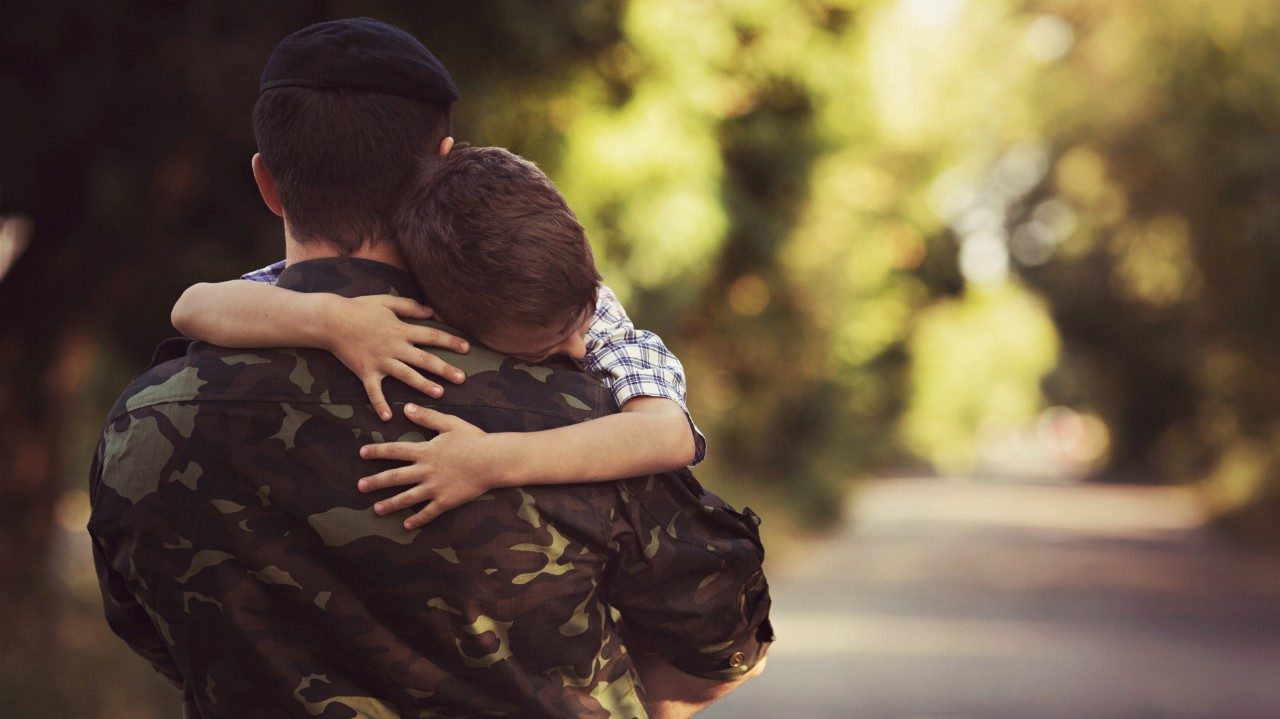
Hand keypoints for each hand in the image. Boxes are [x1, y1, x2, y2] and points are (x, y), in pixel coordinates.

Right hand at [321, 295, 469, 420]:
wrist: (330, 320)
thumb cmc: (359, 308)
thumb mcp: (386, 302)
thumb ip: (409, 306)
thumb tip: (431, 311)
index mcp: (401, 330)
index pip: (431, 336)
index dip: (450, 342)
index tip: (466, 349)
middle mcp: (394, 347)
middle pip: (424, 359)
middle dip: (444, 369)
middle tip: (462, 379)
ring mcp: (380, 361)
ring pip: (406, 376)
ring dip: (423, 386)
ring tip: (439, 394)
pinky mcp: (365, 372)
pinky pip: (373, 392)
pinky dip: (379, 405)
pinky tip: (388, 418)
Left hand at [357, 404, 496, 528]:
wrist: (493, 460)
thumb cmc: (474, 440)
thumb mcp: (450, 423)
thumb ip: (427, 417)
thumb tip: (406, 408)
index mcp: (426, 451)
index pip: (395, 451)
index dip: (377, 451)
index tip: (362, 453)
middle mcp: (426, 471)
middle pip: (395, 477)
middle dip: (375, 482)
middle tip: (360, 486)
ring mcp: (435, 488)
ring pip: (407, 498)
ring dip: (390, 504)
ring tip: (376, 509)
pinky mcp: (446, 501)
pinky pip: (428, 513)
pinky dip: (417, 520)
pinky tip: (406, 525)